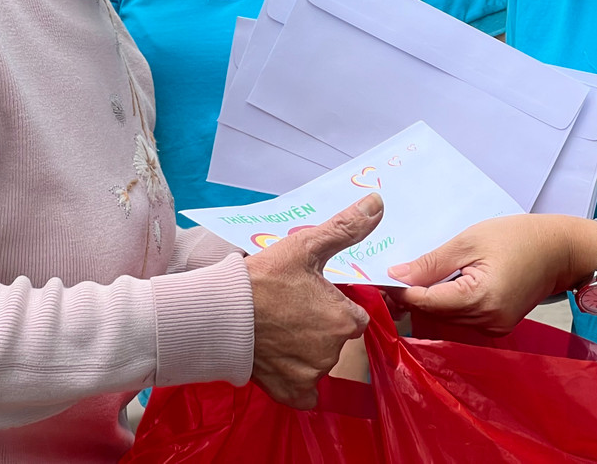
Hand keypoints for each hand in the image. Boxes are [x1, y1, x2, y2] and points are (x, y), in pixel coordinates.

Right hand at [245, 194, 383, 408]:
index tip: (313, 297)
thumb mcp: (306, 246)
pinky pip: (305, 394)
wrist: (218, 313)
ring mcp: (311, 375)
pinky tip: (282, 361)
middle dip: (321, 327)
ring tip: (280, 330)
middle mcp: (334, 352)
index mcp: (344, 320)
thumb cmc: (264, 277)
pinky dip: (297, 381)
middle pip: (337, 339)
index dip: (336, 305)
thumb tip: (378, 202)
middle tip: (292, 311)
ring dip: (307, 351)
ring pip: (320, 362)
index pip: (355, 316)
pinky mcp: (290, 393)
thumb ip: (345, 228)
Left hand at [386, 214, 596, 335]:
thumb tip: (396, 275)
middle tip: (391, 276)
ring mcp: (493, 328)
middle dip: (411, 297)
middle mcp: (487, 322)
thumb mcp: (471, 241)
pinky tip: (440, 285)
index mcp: (480, 299)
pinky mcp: (497, 326)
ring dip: (428, 302)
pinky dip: (447, 304)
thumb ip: (432, 262)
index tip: (380, 278)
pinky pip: (461, 319)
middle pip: (434, 314)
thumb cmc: (519, 237)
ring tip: (413, 278)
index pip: (426, 302)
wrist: (561, 250)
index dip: (400, 291)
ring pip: (446, 319)